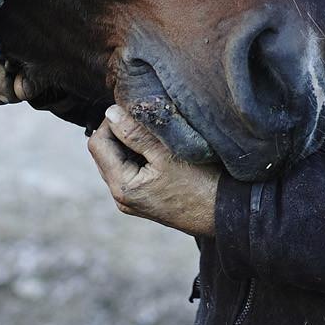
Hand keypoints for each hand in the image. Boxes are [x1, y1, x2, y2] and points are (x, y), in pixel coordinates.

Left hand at [88, 105, 220, 237]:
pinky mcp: (145, 201)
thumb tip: (111, 113)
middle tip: (146, 121)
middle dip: (120, 132)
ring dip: (131, 144)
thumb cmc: (201, 183)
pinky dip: (140, 156)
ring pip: (118, 161)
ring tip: (156, 136)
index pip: (97, 143)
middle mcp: (122, 197)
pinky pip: (131, 171)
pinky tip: (161, 152)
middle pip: (105, 153)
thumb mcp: (167, 152)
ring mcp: (133, 201)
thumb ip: (135, 133)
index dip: (111, 121)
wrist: (226, 213)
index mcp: (122, 186)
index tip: (133, 110)